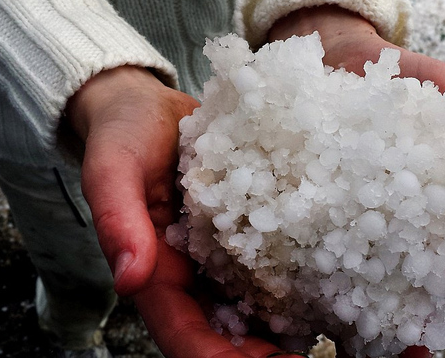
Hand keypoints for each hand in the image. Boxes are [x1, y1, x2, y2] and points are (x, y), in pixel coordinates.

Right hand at [66, 66, 303, 356]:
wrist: (150, 111)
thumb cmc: (125, 135)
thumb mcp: (113, 167)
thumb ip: (116, 218)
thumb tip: (129, 277)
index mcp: (156, 271)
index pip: (183, 332)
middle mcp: (192, 275)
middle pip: (225, 334)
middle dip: (260, 357)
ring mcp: (220, 257)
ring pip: (251, 311)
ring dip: (283, 336)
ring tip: (331, 341)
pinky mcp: (244, 232)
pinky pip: (269, 269)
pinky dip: (295, 290)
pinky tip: (330, 294)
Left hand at [269, 5, 444, 356]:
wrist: (331, 53)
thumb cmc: (392, 74)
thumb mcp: (433, 85)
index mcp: (427, 195)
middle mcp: (386, 212)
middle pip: (404, 264)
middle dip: (411, 296)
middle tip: (413, 326)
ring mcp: (341, 210)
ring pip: (354, 260)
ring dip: (356, 292)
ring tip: (351, 319)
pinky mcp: (302, 198)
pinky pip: (303, 228)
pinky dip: (303, 252)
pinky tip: (297, 276)